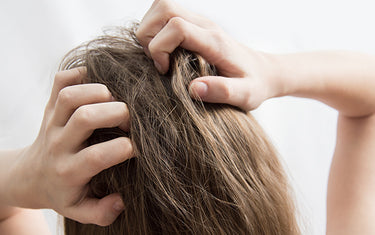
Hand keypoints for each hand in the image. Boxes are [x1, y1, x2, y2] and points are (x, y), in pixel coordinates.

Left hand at [8, 67, 132, 225]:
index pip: (99, 156)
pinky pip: (60, 81)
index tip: (138, 149)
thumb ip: (101, 213)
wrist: (31, 176)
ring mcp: (52, 122)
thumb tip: (121, 200)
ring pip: (72, 95)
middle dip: (117, 112)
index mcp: (69, 171)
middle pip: (85, 117)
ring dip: (99, 91)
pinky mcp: (50, 106)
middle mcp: (59, 144)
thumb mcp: (79, 211)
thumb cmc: (62, 192)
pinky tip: (96, 84)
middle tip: (129, 120)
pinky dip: (80, 74)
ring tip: (114, 100)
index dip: (127, 148)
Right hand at [136, 0, 281, 110]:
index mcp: (214, 41)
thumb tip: (193, 89)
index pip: (177, 26)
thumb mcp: (245, 95)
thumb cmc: (253, 84)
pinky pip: (166, 15)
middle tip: (158, 61)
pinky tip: (165, 53)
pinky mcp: (195, 25)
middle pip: (163, 8)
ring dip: (150, 31)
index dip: (160, 47)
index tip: (164, 70)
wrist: (263, 71)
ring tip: (159, 57)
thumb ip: (222, 92)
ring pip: (161, 8)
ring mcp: (199, 22)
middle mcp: (205, 25)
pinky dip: (156, 31)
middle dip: (148, 35)